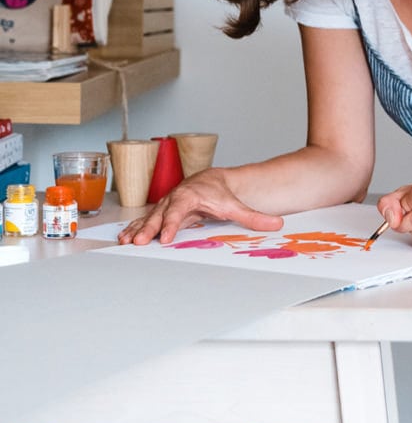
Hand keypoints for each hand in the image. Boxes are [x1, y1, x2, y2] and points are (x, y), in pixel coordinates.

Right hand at [117, 168, 283, 246]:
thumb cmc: (221, 193)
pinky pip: (146, 220)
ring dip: (136, 228)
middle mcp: (174, 198)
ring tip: (125, 241)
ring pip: (149, 216)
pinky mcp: (162, 211)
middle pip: (159, 214)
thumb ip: (255, 217)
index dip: (171, 224)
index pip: (179, 211)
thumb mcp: (237, 206)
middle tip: (138, 242)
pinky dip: (135, 228)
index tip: (164, 237)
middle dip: (148, 228)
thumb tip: (277, 224)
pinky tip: (125, 238)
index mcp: (190, 196)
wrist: (212, 180)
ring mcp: (166, 204)